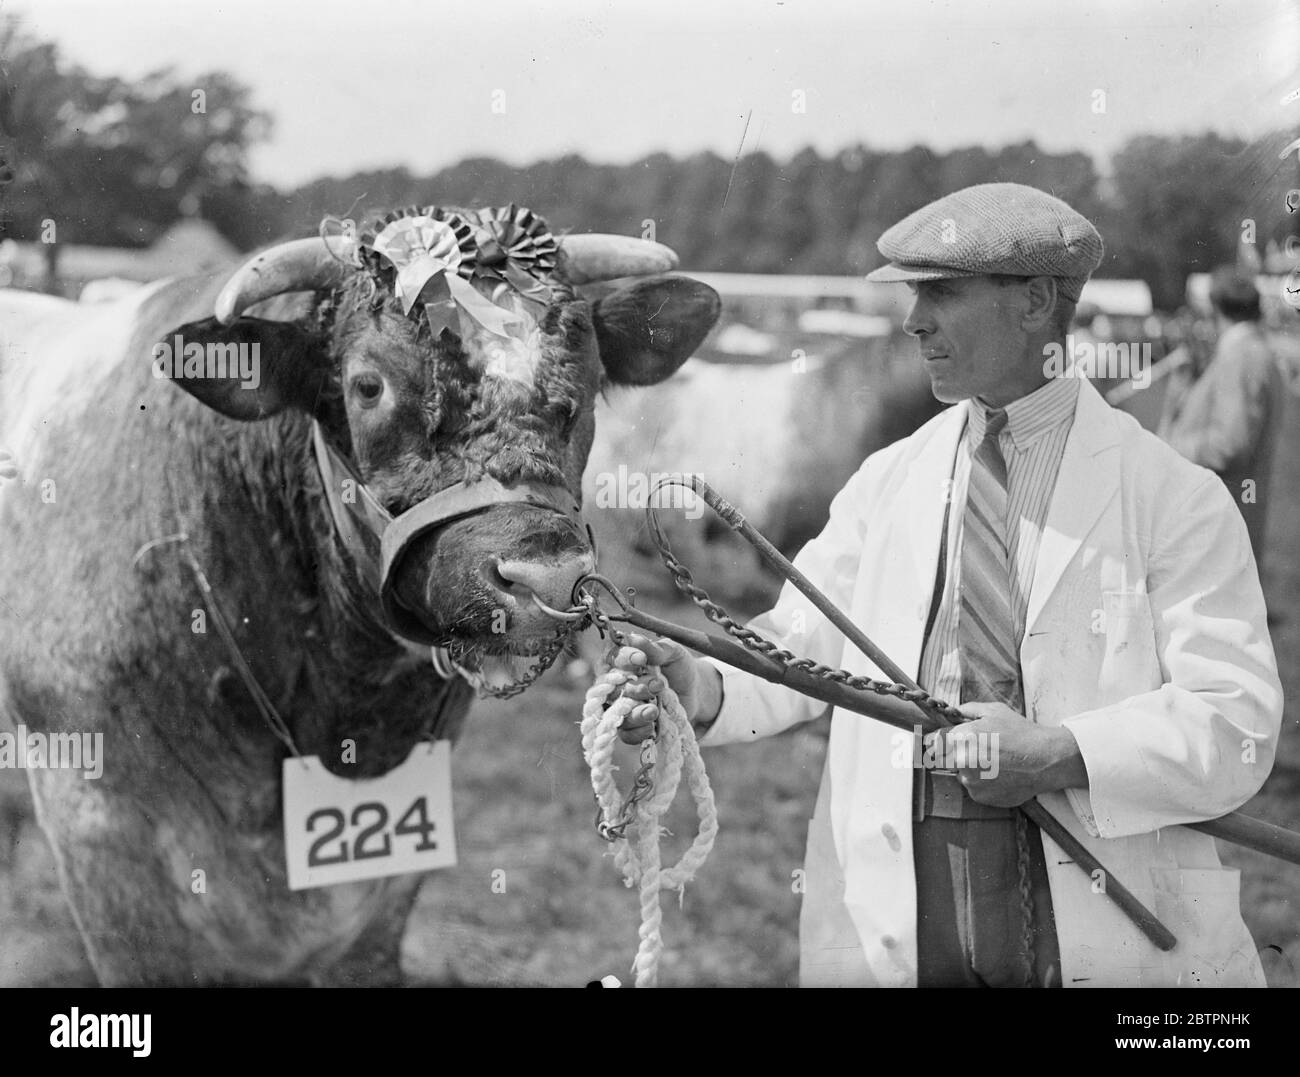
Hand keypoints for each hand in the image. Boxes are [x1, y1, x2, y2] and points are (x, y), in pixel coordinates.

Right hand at [608, 633, 711, 744]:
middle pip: (612, 689)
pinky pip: (626, 734)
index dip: (622, 659)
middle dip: (636, 688)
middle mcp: (616, 684)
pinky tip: (653, 724)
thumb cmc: (679, 668)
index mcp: (621, 660)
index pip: (610, 657)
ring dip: (636, 712)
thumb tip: (635, 639)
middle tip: (659, 684)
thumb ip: (656, 648)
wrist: (695, 693)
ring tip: (655, 710)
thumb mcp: (673, 653)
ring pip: (616, 713)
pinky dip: (639, 730)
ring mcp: (621, 707)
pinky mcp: (631, 728)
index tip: (641, 659)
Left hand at [939, 701, 1088, 806]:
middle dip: (954, 754)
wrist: (1045, 760)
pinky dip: (982, 782)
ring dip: (970, 769)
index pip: (931, 742)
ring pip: (960, 774)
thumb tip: (952, 712)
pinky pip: (973, 788)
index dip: (934, 740)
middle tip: (977, 750)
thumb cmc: (1020, 733)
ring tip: (994, 761)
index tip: (936, 741)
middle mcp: (960, 761)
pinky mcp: (980, 797)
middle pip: (943, 759)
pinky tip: (1000, 774)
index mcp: (960, 738)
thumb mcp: (994, 711)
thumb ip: (967, 710)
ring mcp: (970, 781)